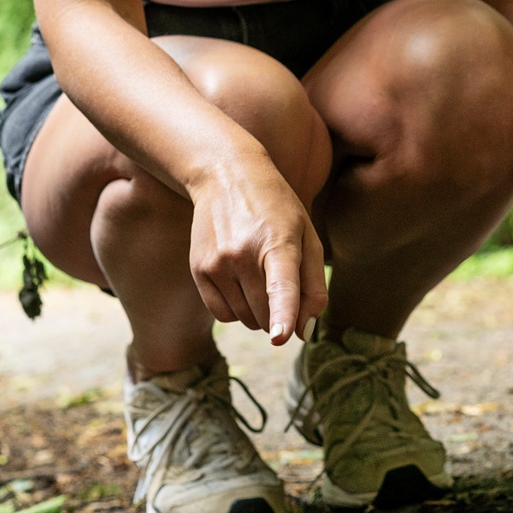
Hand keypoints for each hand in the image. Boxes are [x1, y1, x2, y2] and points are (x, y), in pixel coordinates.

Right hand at [187, 143, 327, 345]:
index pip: (281, 285)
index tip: (281, 337)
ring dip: (259, 314)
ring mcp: (217, 263)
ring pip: (246, 320)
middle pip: (267, 314)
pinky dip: (237, 311)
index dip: (283, 313)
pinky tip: (241, 284)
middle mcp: (242, 254)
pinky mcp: (198, 270)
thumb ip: (313, 285)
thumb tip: (303, 331)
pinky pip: (223, 315)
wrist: (225, 176)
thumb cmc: (277, 209)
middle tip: (281, 282)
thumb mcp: (307, 235)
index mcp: (278, 242)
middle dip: (280, 314)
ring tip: (260, 276)